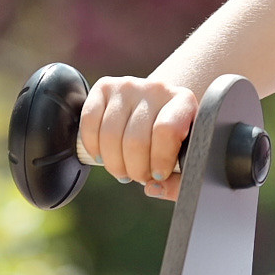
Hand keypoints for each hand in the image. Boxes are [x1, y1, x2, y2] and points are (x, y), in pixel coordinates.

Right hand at [77, 76, 198, 200]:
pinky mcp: (104, 87)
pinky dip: (93, 146)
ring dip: (114, 163)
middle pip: (135, 139)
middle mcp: (156, 88)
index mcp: (183, 101)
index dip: (159, 160)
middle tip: (140, 176)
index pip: (166, 131)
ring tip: (123, 170)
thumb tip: (152, 188)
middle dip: (135, 169)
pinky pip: (90, 122)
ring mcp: (128, 86)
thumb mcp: (185, 158)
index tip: (159, 175)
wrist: (159, 107)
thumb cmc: (174, 140)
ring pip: (110, 134)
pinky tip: (103, 156)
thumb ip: (178, 182)